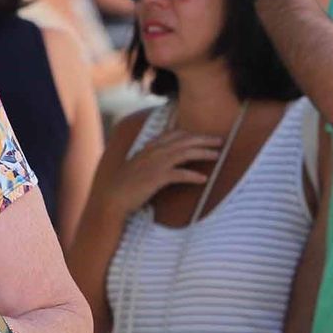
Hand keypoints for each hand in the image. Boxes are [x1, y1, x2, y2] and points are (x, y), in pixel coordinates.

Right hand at [104, 130, 222, 217]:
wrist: (113, 198)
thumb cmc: (125, 185)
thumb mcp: (138, 166)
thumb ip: (151, 158)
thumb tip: (164, 158)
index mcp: (150, 148)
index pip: (174, 134)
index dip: (192, 133)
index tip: (205, 136)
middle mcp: (153, 152)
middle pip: (184, 141)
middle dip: (204, 139)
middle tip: (220, 141)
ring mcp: (155, 164)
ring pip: (185, 154)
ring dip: (203, 153)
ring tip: (217, 156)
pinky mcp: (156, 179)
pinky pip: (179, 174)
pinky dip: (193, 175)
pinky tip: (204, 179)